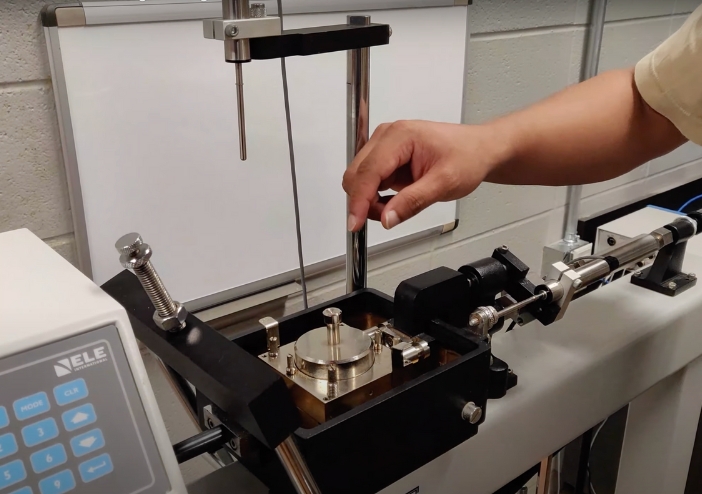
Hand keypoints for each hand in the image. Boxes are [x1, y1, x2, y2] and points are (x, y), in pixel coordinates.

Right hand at [342, 120, 504, 230]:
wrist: (478, 150)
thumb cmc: (466, 157)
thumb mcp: (444, 183)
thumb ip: (413, 201)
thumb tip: (386, 218)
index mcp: (399, 136)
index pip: (367, 171)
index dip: (359, 200)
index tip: (355, 223)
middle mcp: (386, 137)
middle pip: (356, 175)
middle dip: (364, 202)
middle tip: (388, 218)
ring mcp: (384, 146)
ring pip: (359, 179)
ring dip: (370, 201)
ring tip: (398, 208)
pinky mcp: (385, 157)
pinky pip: (369, 181)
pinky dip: (375, 197)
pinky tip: (395, 201)